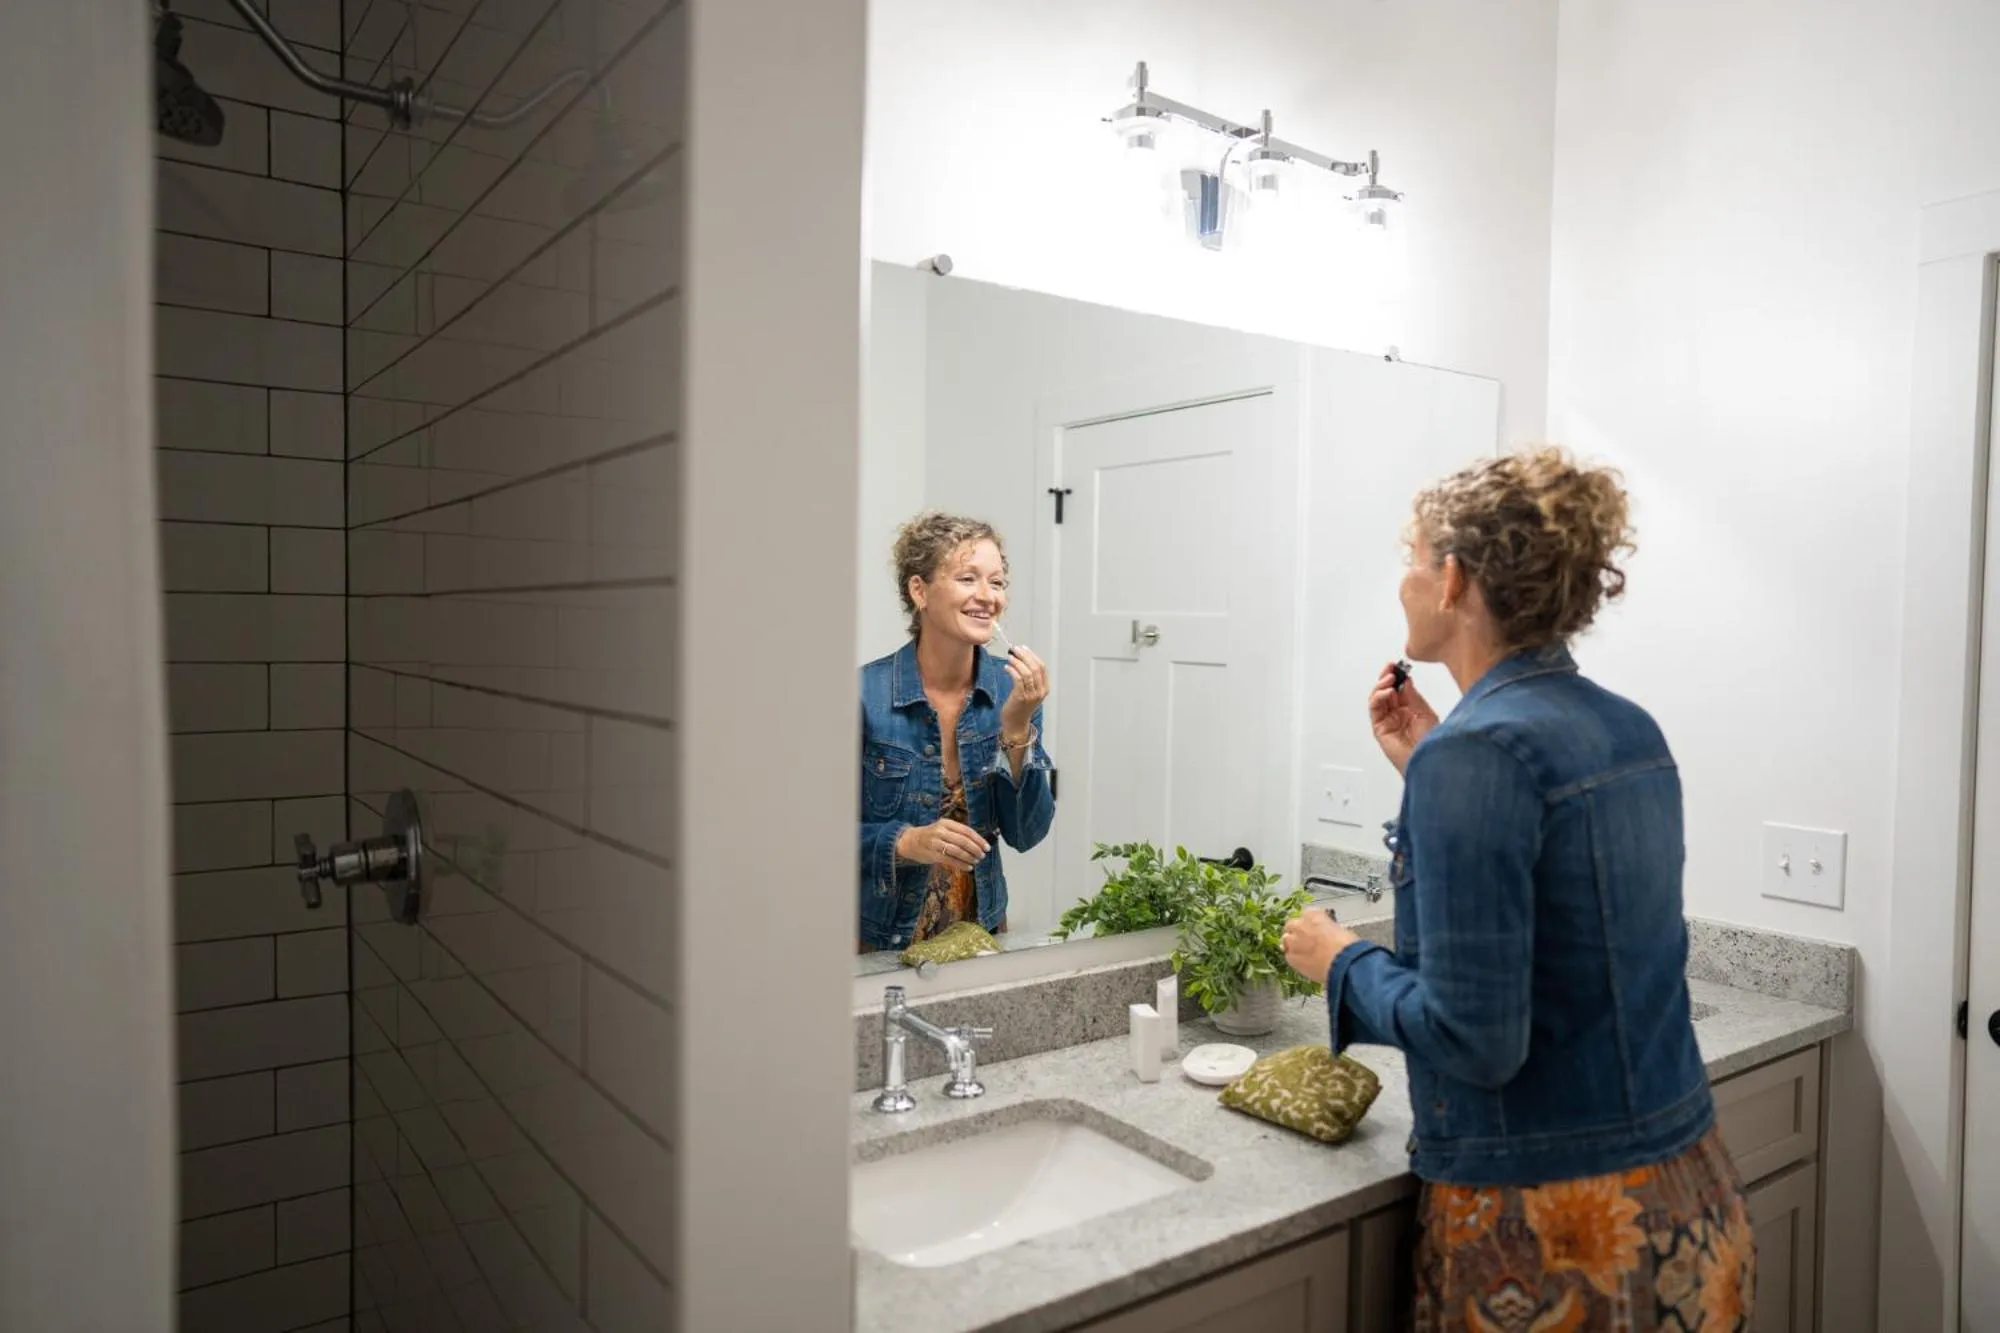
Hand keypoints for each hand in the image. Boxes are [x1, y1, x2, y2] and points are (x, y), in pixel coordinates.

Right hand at [896, 820, 990, 871]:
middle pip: (963, 841)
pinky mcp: (932, 854)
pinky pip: (950, 860)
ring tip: (976, 861)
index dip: (978, 839)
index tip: (987, 847)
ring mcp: (936, 843)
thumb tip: (977, 843)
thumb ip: (957, 833)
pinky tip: (968, 868)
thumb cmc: (930, 835)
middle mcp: (941, 831)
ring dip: (969, 857)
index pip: (966, 830)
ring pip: (957, 851)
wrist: (909, 841)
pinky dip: (961, 865)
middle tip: (983, 855)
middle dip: (975, 849)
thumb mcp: (943, 829)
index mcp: (946, 823)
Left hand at [999, 646, 1049, 740]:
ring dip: (1017, 662)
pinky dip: (1012, 670)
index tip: (1023, 648)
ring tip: (1010, 657)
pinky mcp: (1021, 697)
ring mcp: (1031, 695)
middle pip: (1035, 668)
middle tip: (1015, 649)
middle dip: (1025, 656)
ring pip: (1027, 672)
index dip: (1032, 656)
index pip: (1042, 667)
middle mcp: (1040, 691)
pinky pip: (1018, 679)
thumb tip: (1022, 659)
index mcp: (1045, 688)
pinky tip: (1006, 667)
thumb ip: (1030, 679)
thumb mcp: (1030, 692)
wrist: (1016, 724)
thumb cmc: (1020, 707)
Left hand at [1282, 910, 1358, 984]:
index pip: (1307, 914)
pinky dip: (1294, 958)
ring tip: (1304, 953)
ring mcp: (1293, 941)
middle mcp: (1299, 924)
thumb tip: (1327, 935)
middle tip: (1306, 941)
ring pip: (1286, 940)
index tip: (1315, 929)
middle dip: (1297, 932)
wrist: (1343, 963)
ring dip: (1293, 944)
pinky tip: (1304, 964)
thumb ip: (1327, 929)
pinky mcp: (1291, 958)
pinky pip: (1288, 956)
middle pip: (1291, 925)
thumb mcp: (1339, 930)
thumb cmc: (1347, 946)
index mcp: (1313, 914)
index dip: (1310, 923)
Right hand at [1369, 660, 1438, 775]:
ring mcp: (1388, 721)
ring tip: (1389, 677)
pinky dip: (1378, 698)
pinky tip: (1388, 691)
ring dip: (1381, 685)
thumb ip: (1413, 696)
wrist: (1428, 761)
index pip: (1399, 688)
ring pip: (1377, 698)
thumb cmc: (1431, 744)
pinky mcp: (1380, 729)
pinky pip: (1374, 709)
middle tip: (1391, 667)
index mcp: (1410, 710)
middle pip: (1386, 691)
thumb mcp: (1425, 712)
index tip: (1399, 665)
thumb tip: (1405, 680)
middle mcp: (1397, 715)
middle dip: (1387, 677)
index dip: (1398, 676)